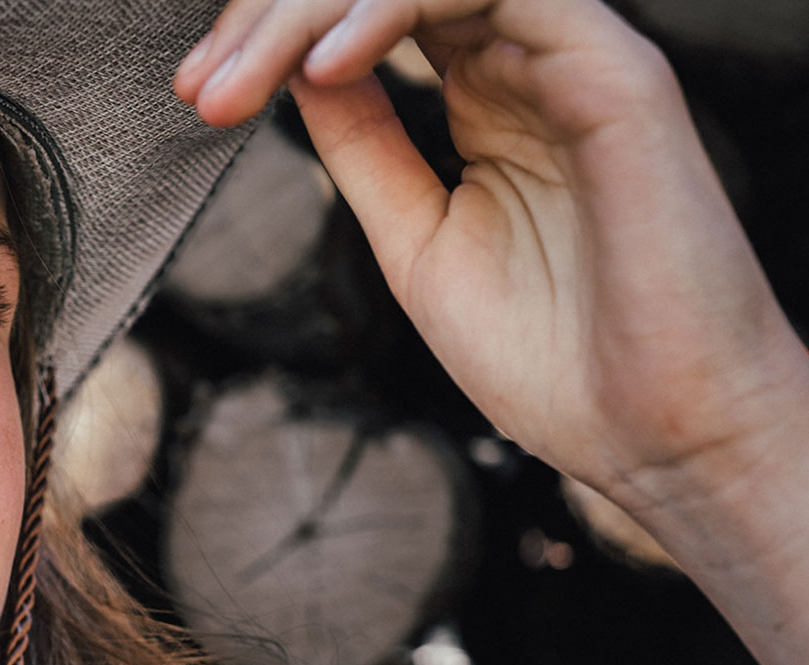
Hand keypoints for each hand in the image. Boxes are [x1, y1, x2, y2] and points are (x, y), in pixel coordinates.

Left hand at [172, 0, 807, 516]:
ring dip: (313, 9)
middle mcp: (528, 63)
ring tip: (238, 80)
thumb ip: (366, 152)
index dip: (273, 39)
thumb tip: (296, 84)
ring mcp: (571, 60)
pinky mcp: (614, 74)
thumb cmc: (552, 359)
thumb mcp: (416, 244)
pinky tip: (323, 70)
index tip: (198, 96)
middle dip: (272, 16)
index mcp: (488, 100)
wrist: (650, 437)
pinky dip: (394, 11)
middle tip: (200, 84)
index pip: (369, 19)